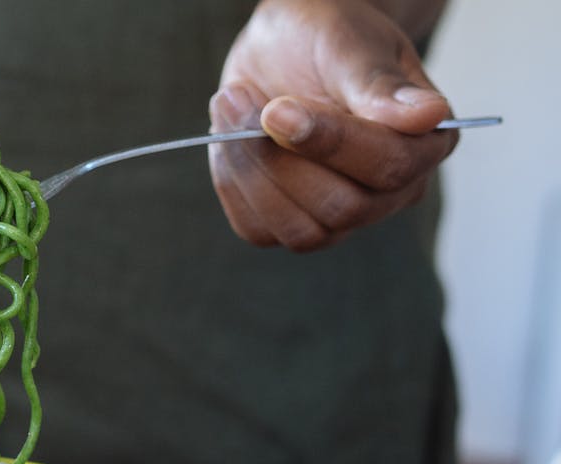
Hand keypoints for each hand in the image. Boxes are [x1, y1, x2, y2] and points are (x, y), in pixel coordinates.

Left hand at [208, 0, 458, 250]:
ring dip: (251, 172)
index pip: (389, 167)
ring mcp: (343, 216)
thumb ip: (379, 84)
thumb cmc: (326, 37)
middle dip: (279, 158)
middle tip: (239, 98)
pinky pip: (259, 230)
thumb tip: (427, 117)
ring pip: (301, 232)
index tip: (277, 110)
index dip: (329, 144)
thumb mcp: (348, 44)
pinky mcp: (292, 223)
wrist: (284, 45)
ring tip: (231, 107)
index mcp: (425, 143)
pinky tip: (229, 138)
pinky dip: (234, 185)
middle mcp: (392, 191)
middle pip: (342, 208)